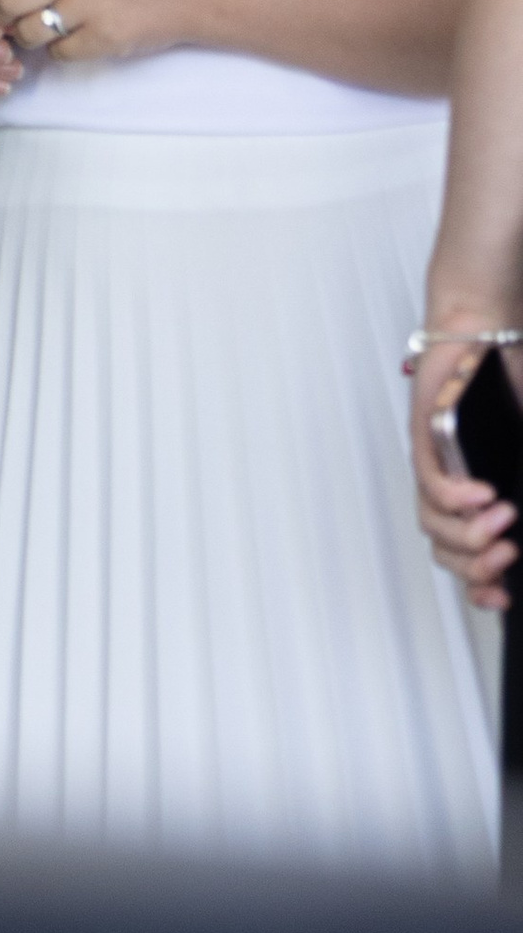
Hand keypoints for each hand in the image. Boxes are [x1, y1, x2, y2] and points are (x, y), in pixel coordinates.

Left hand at [0, 0, 187, 66]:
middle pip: (6, 0)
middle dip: (5, 16)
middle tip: (17, 21)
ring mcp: (90, 4)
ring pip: (29, 32)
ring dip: (33, 39)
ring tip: (49, 33)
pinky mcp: (106, 36)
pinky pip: (61, 54)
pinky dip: (64, 53)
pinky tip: (80, 42)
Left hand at [410, 337, 521, 610]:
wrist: (485, 333)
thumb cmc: (507, 386)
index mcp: (476, 497)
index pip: (468, 558)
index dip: (482, 587)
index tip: (505, 599)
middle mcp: (452, 486)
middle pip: (446, 550)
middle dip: (476, 567)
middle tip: (508, 557)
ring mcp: (436, 463)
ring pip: (433, 523)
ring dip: (468, 534)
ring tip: (501, 524)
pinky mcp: (424, 437)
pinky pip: (429, 481)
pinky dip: (454, 496)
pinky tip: (483, 495)